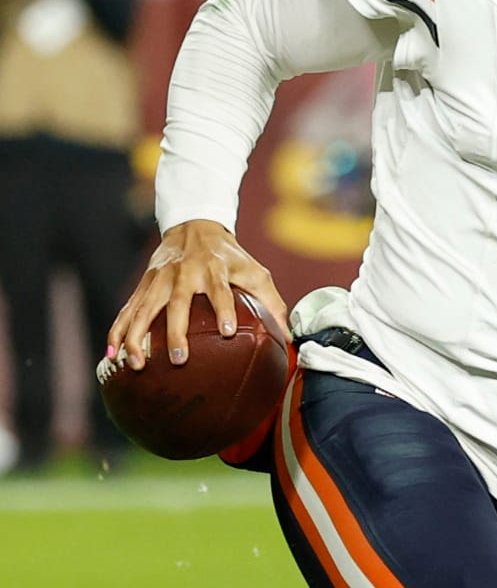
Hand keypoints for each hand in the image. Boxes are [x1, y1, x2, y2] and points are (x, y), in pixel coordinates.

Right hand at [106, 220, 287, 369]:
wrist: (193, 227)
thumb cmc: (230, 257)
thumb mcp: (255, 271)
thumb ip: (272, 301)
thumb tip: (289, 336)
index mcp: (214, 268)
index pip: (220, 289)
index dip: (224, 308)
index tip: (228, 331)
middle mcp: (184, 274)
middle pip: (177, 304)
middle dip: (176, 332)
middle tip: (178, 359)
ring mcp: (159, 280)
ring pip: (144, 310)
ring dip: (138, 337)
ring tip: (138, 364)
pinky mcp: (143, 286)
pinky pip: (127, 311)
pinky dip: (118, 332)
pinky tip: (112, 356)